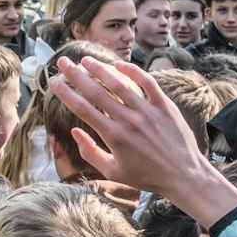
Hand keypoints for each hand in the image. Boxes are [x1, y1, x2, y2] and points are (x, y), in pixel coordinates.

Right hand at [48, 56, 236, 225]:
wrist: (183, 175)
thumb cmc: (146, 176)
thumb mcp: (113, 172)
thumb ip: (90, 152)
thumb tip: (75, 131)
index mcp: (113, 136)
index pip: (82, 108)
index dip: (65, 93)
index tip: (53, 81)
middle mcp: (128, 120)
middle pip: (96, 91)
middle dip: (76, 74)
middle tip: (63, 62)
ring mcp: (147, 111)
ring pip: (119, 83)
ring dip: (101, 69)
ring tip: (86, 59)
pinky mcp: (165, 106)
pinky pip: (147, 83)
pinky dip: (133, 70)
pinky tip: (119, 63)